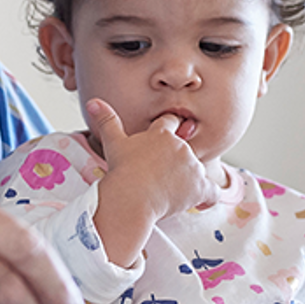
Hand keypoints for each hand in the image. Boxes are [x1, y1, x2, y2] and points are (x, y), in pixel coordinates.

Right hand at [86, 99, 218, 266]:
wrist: (132, 196)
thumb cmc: (121, 170)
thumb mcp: (113, 143)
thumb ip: (107, 121)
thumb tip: (92, 101)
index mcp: (162, 133)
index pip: (171, 123)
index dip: (168, 130)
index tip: (163, 142)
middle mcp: (181, 146)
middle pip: (183, 151)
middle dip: (174, 162)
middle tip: (157, 177)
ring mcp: (192, 166)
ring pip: (195, 171)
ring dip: (186, 180)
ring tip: (167, 192)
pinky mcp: (199, 186)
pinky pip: (211, 191)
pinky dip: (207, 197)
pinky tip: (200, 202)